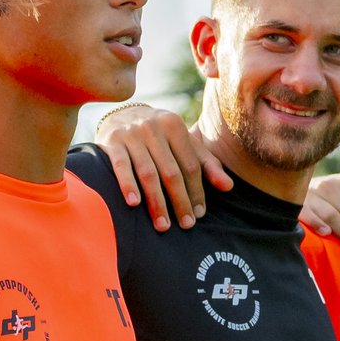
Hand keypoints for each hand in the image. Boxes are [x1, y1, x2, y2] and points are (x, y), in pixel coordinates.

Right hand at [93, 103, 229, 230]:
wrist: (120, 115)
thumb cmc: (159, 136)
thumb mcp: (183, 143)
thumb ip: (206, 163)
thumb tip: (228, 187)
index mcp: (174, 125)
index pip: (190, 165)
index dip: (196, 191)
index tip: (199, 215)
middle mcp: (153, 127)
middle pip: (171, 171)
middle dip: (180, 201)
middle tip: (185, 225)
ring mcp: (131, 134)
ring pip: (148, 173)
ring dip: (156, 202)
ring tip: (163, 225)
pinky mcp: (111, 141)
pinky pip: (121, 167)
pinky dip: (128, 185)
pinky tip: (134, 204)